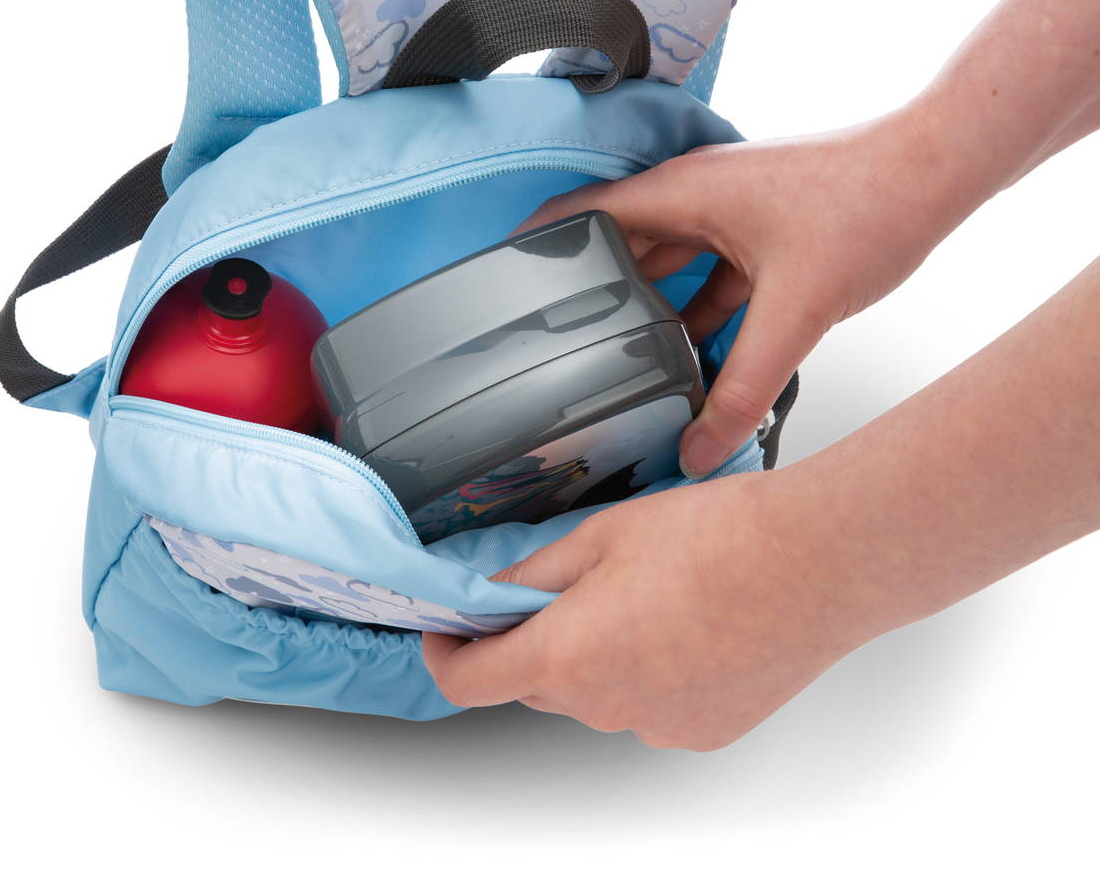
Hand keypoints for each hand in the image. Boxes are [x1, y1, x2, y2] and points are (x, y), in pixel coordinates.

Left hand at [423, 258, 1099, 748]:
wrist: (817, 560)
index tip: (445, 634)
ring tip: (650, 593)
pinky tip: (687, 622)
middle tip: (571, 582)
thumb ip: (534, 571)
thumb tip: (490, 592)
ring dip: (600, 653)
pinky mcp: (704, 730)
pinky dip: (650, 670)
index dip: (446, 656)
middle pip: (538, 683)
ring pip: (599, 692)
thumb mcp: (603, 532)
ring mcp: (659, 726)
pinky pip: (651, 703)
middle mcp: (609, 706)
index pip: (470, 683)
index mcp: (570, 655)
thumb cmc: (720, 536)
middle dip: (537, 638)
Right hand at [516, 107, 974, 475]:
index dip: (540, 242)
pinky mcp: (762, 226)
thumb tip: (703, 446)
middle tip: (561, 336)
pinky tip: (699, 350)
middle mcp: (699, 194)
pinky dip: (699, 308)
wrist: (937, 171)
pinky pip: (711, 271)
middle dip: (595, 288)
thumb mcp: (795, 311)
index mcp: (685, 192)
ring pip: (670, 260)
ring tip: (624, 353)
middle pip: (624, 242)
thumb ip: (744, 388)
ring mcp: (732, 208)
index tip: (502, 274)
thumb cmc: (870, 205)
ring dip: (651, 302)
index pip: (585, 212)